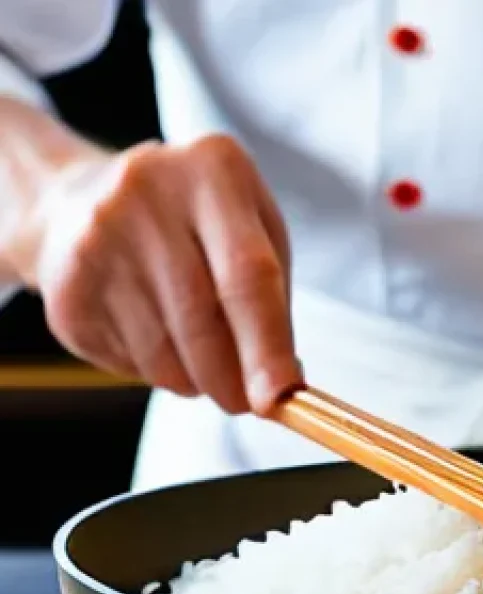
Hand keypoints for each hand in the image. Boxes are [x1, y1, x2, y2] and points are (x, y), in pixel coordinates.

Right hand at [25, 134, 302, 413]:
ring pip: (163, 351)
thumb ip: (275, 304)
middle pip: (202, 319)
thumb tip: (285, 384)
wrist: (77, 202)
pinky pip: (127, 359)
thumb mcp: (250, 234)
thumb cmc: (192, 226)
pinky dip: (157, 372)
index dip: (267, 346)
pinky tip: (155, 340)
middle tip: (246, 402)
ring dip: (195, 380)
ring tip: (200, 362)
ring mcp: (97, 236)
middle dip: (232, 379)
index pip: (248, 275)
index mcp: (213, 170)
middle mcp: (148, 191)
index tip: (279, 397)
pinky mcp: (65, 285)